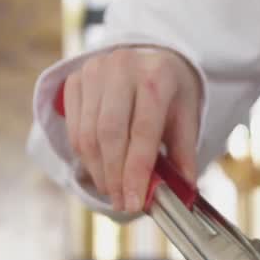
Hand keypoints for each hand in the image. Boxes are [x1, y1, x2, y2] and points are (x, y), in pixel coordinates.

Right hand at [63, 46, 201, 212]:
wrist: (149, 57)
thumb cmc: (170, 91)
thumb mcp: (186, 117)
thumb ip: (183, 153)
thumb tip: (182, 191)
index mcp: (156, 75)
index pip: (143, 131)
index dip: (136, 171)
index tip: (134, 202)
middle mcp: (122, 67)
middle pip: (110, 134)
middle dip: (115, 176)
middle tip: (122, 203)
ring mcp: (94, 70)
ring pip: (87, 134)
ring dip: (98, 170)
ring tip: (113, 191)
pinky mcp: (75, 79)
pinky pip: (74, 127)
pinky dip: (85, 156)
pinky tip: (99, 170)